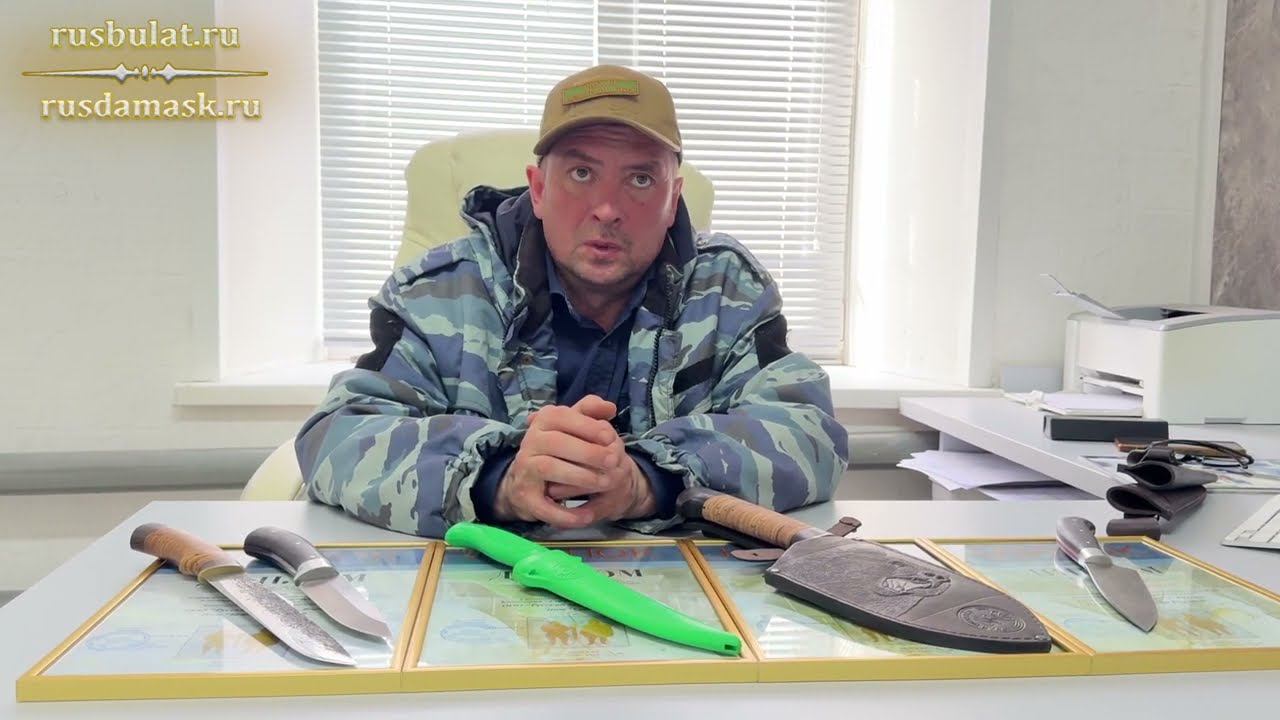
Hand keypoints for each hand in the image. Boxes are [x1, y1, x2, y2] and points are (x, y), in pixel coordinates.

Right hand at [493, 396, 654, 526]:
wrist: (525, 479)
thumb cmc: (557, 447)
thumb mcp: (571, 425)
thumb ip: (589, 411)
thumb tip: (610, 408)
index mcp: (543, 421)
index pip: (562, 417)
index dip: (587, 426)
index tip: (609, 436)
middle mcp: (529, 442)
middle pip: (557, 443)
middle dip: (588, 452)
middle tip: (613, 461)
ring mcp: (524, 469)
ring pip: (549, 468)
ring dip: (579, 476)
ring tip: (605, 483)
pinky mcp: (524, 495)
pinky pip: (542, 505)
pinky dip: (564, 513)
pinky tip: (585, 517)